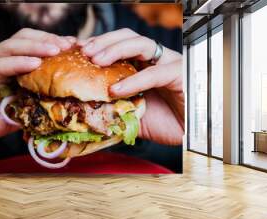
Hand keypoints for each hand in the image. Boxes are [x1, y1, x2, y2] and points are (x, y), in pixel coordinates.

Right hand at [0, 28, 75, 140]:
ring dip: (36, 46)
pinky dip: (17, 63)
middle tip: (69, 45)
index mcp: (7, 67)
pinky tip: (34, 64)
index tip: (73, 49)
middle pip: (23, 39)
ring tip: (57, 50)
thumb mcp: (14, 115)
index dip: (51, 45)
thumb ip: (30, 108)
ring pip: (12, 46)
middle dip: (48, 40)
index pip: (31, 48)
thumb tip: (55, 107)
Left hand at [78, 28, 183, 144]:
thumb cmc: (163, 121)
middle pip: (127, 37)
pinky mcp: (179, 74)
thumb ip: (112, 108)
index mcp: (141, 63)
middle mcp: (154, 59)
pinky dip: (133, 81)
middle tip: (84, 52)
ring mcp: (167, 63)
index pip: (117, 44)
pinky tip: (115, 90)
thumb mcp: (130, 113)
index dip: (97, 45)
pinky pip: (154, 73)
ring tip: (95, 61)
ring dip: (115, 49)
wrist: (189, 134)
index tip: (76, 52)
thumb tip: (84, 111)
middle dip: (103, 41)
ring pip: (141, 44)